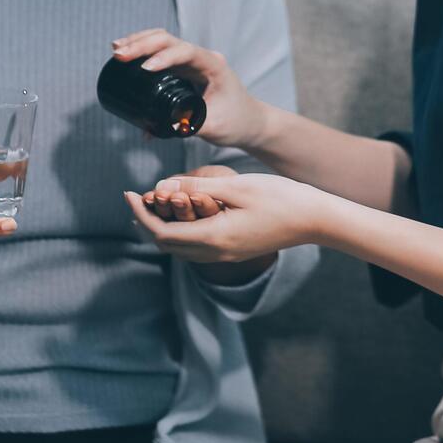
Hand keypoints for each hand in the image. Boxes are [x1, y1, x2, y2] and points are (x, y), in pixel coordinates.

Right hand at [109, 30, 267, 149]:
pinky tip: (126, 53)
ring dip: (140, 43)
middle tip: (119, 54)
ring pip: (163, 42)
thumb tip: (150, 129)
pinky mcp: (184, 70)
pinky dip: (143, 51)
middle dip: (143, 44)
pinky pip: (161, 53)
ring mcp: (192, 62)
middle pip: (169, 40)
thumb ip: (186, 126)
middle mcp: (202, 58)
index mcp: (214, 66)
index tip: (145, 68)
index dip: (165, 57)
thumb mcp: (214, 126)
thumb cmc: (237, 123)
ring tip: (117, 49)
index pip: (187, 52)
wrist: (250, 122)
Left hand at [125, 171, 334, 265]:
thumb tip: (163, 187)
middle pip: (166, 245)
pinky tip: (182, 213)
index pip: (161, 232)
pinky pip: (195, 248)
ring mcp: (226, 255)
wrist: (314, 219)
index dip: (140, 214)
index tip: (128, 194)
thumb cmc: (280, 198)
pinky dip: (179, 232)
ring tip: (153, 204)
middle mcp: (216, 253)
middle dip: (146, 222)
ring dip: (161, 229)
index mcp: (213, 237)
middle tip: (136, 198)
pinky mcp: (234, 251)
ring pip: (180, 249)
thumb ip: (198, 188)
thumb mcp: (237, 187)